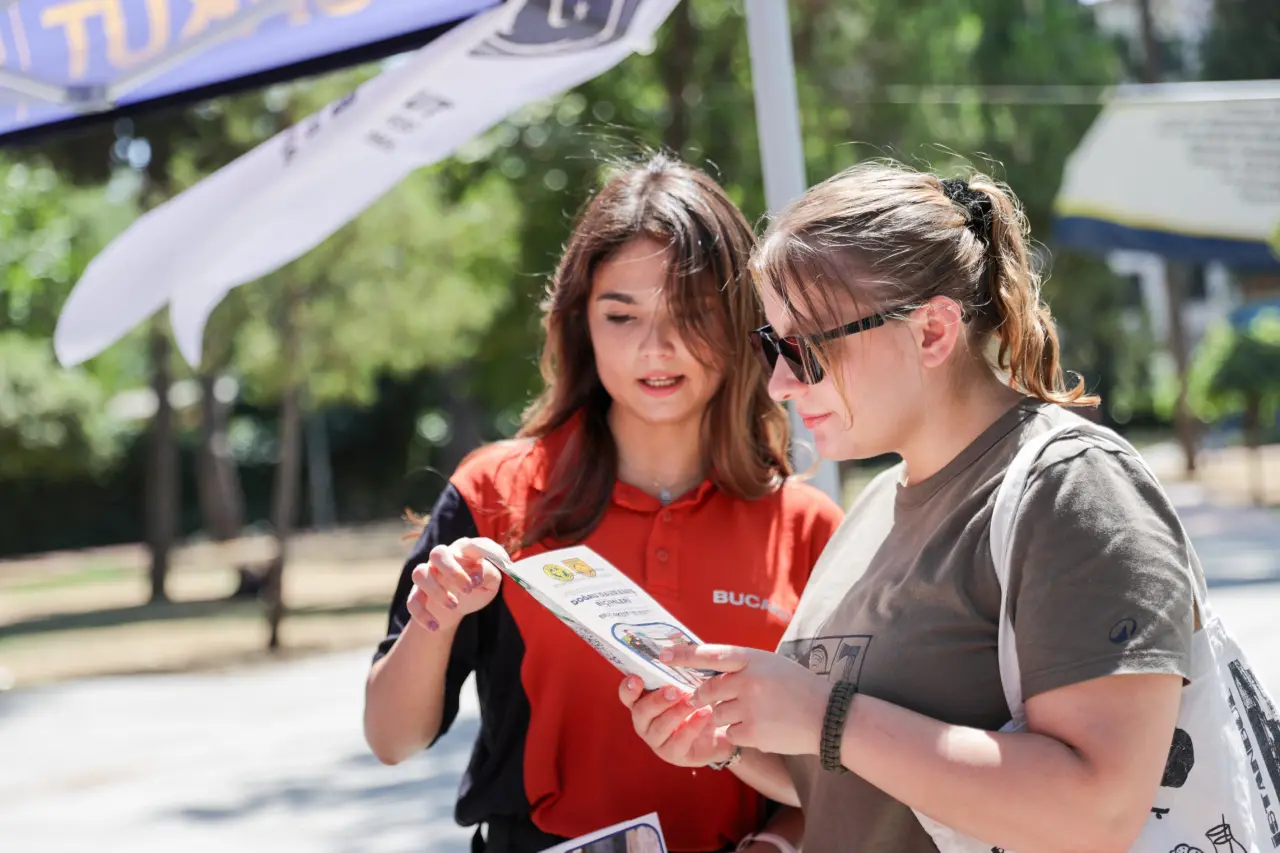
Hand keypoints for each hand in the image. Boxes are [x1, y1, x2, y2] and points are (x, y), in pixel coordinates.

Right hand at [406, 536, 505, 632]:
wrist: (455, 608)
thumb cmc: (476, 588)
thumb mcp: (490, 583)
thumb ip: (489, 574)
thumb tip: (475, 577)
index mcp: (464, 551)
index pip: (469, 544)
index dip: (477, 552)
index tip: (484, 568)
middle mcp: (443, 559)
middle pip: (438, 553)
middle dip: (452, 571)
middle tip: (468, 590)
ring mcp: (428, 574)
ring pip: (420, 573)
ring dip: (436, 591)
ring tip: (454, 606)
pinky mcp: (417, 593)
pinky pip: (412, 601)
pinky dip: (422, 614)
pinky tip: (435, 626)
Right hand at [618, 677, 735, 767]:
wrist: (723, 727)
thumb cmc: (702, 698)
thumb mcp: (692, 680)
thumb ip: (681, 667)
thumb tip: (679, 649)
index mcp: (644, 700)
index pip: (627, 694)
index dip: (628, 687)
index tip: (637, 678)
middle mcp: (644, 721)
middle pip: (641, 711)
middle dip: (657, 700)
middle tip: (674, 690)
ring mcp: (656, 740)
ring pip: (659, 727)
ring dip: (676, 713)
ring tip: (693, 701)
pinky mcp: (673, 754)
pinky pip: (678, 742)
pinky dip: (692, 726)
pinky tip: (705, 714)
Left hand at [663, 643, 829, 756]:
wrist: (827, 716)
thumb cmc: (797, 687)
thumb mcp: (770, 664)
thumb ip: (741, 665)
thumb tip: (709, 667)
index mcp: (753, 659)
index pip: (710, 654)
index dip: (684, 655)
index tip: (663, 655)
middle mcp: (748, 681)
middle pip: (707, 689)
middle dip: (701, 696)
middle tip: (701, 699)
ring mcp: (749, 707)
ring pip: (716, 712)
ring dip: (724, 715)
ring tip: (752, 713)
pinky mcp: (752, 732)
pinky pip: (729, 732)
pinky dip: (738, 732)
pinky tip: (760, 728)